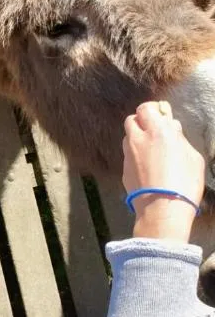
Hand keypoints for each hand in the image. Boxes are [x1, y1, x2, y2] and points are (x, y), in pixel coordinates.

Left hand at [123, 101, 204, 242]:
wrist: (161, 208)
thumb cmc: (184, 182)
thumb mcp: (193, 158)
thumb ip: (180, 139)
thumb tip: (172, 127)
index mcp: (157, 131)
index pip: (145, 108)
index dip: (152, 110)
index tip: (160, 115)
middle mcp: (138, 138)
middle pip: (131, 119)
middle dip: (141, 122)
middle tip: (154, 131)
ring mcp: (128, 153)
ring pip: (127, 136)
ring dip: (137, 137)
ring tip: (150, 149)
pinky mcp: (123, 168)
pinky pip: (127, 154)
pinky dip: (135, 155)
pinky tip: (146, 166)